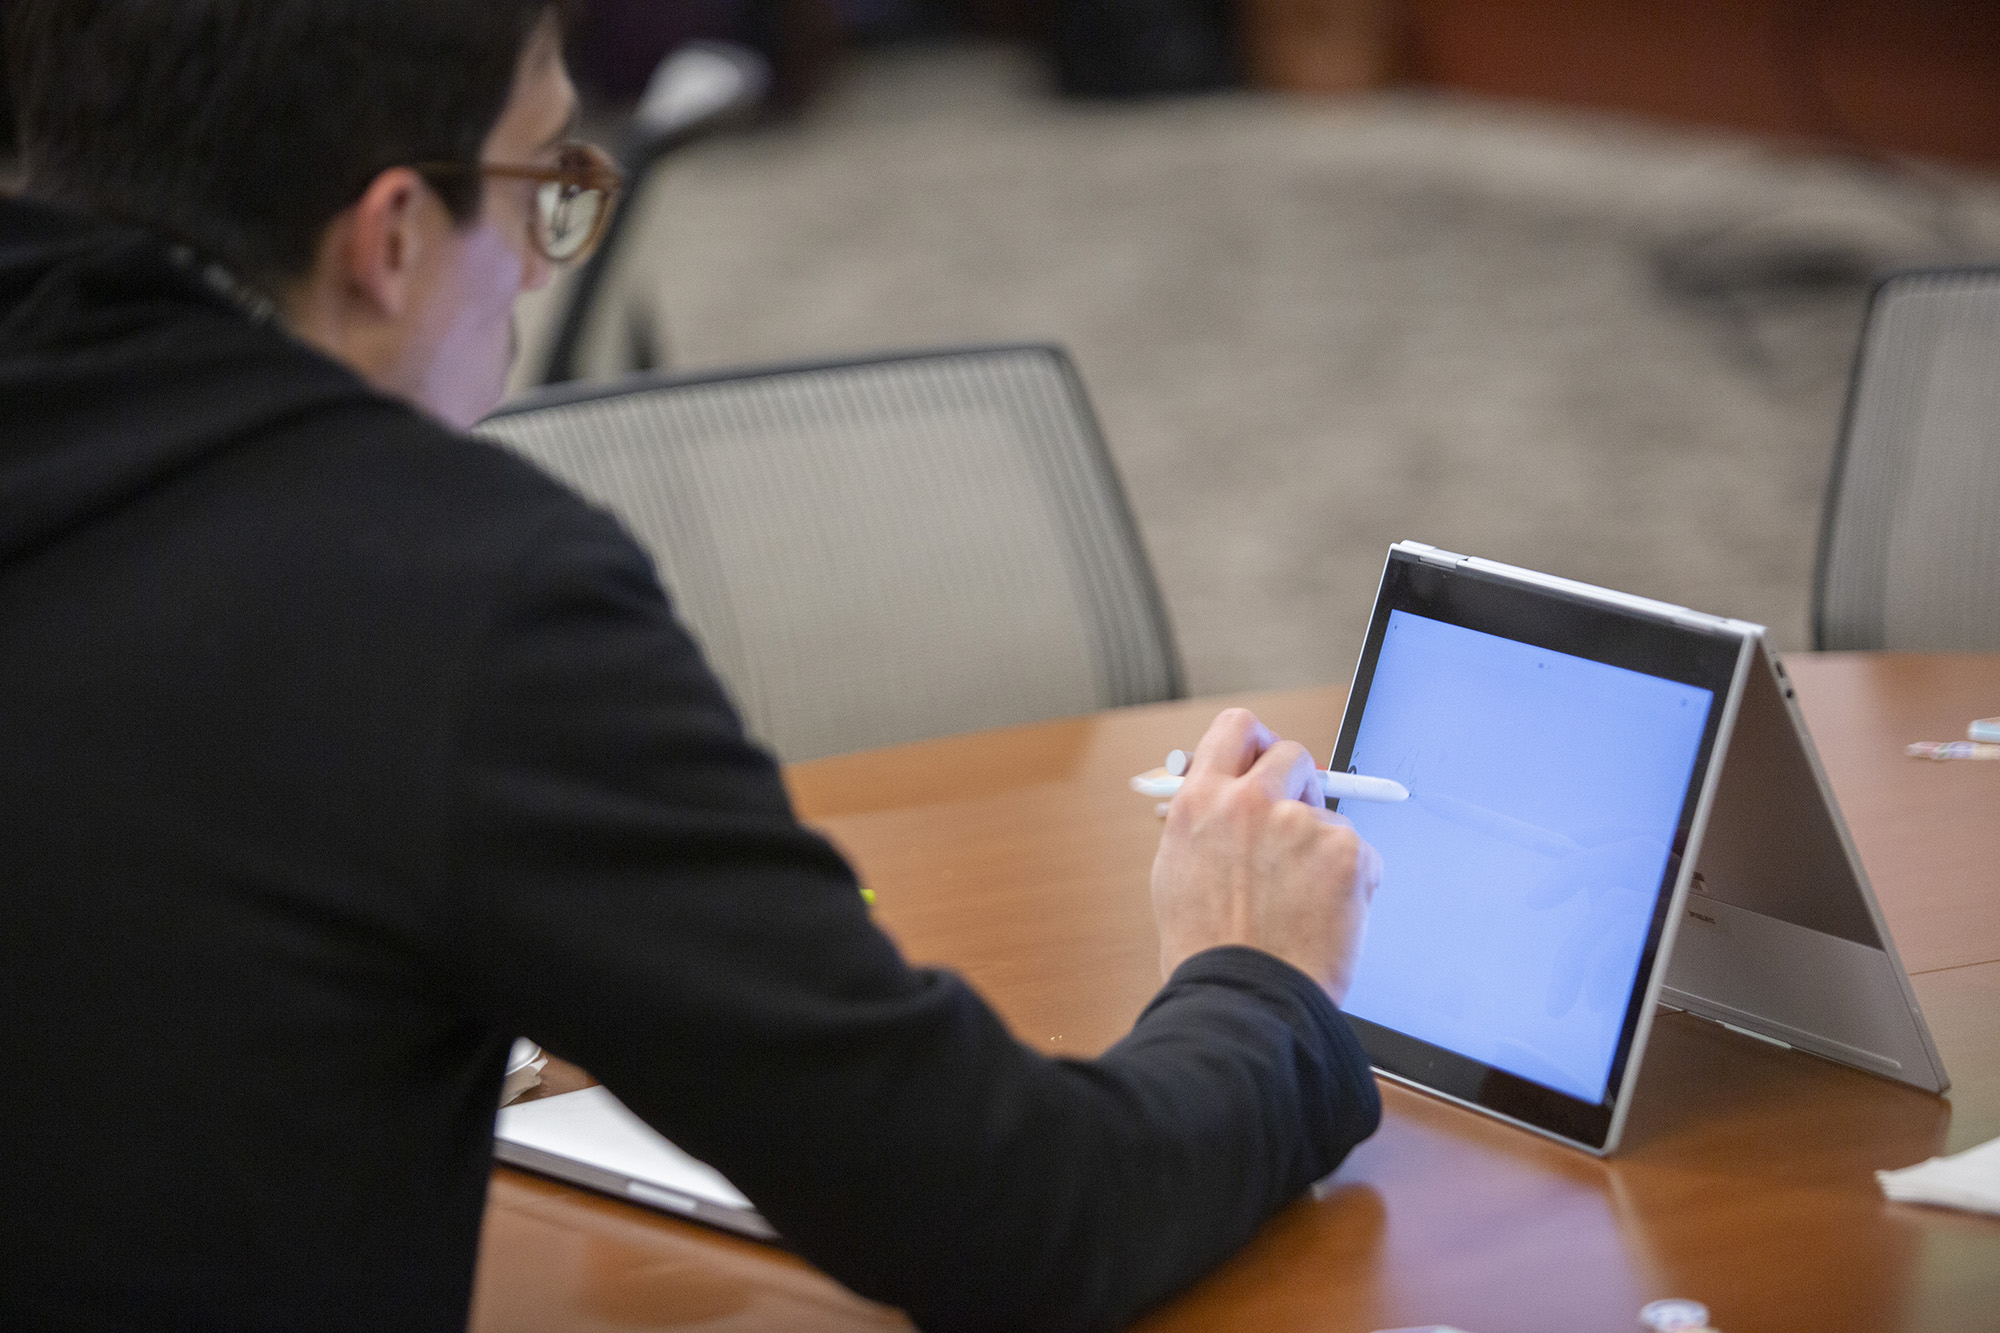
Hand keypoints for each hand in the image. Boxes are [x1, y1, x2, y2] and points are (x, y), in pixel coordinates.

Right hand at [1150, 708, 1380, 1004]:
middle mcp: (1248, 801)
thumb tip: (1221, 794)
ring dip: (1319, 851)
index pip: (1235, 730)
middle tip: (1295, 828)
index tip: (1264, 760)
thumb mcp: (1179, 873)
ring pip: (1325, 817)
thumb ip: (1203, 824)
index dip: (1256, 742)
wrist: (1244, 1000)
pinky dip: (1348, 884)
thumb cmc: (1208, 951)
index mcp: (1200, 802)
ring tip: (1298, 906)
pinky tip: (1322, 919)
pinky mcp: (1345, 852)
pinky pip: (1358, 854)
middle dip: (1299, 784)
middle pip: (1292, 754)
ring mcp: (1299, 824)